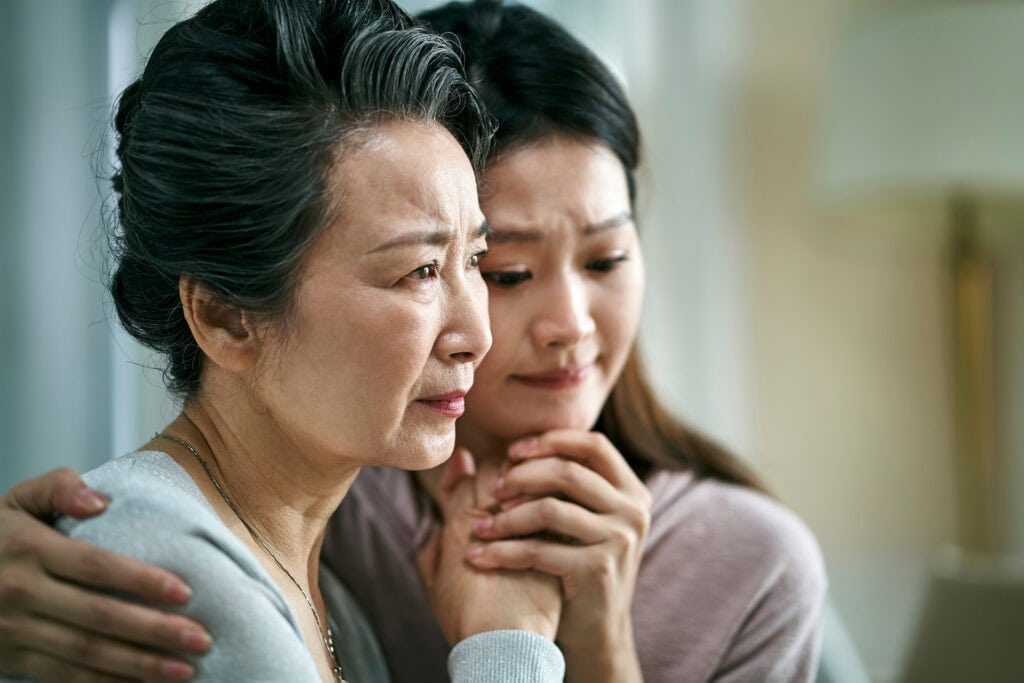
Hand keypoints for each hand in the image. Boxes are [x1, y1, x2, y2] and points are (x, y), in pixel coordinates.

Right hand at [0, 468, 209, 682]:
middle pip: (99, 615)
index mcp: (30, 549)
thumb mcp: (18, 500)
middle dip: (154, 630)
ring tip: (184, 669)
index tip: (185, 592)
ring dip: (138, 665)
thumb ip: (58, 487)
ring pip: (86, 652)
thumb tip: (98, 501)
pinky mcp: (12, 659)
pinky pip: (64, 676)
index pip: (96, 567)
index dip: (141, 581)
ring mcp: (14, 631)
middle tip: (200, 638)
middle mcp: (21, 592)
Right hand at [416, 449, 561, 643]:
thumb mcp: (434, 584)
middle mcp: (488, 515)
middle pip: (498, 470)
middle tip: (516, 470)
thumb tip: (436, 529)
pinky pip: (557, 502)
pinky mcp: (552, 537)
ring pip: (529, 480)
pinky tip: (561, 502)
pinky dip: (557, 497)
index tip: (477, 464)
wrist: (502, 643)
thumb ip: (431, 550)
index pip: (467, 476)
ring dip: (534, 477)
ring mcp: (522, 524)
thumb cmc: (464, 619)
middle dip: (507, 467)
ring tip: (539, 483)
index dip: (473, 468)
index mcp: (456, 522)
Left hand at [465, 431, 650, 682]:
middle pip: (569, 472)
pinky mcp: (598, 569)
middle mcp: (633, 510)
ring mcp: (619, 539)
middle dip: (522, 476)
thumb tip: (500, 450)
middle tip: (492, 490)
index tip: (512, 452)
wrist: (596, 631)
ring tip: (478, 526)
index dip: (550, 441)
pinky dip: (502, 551)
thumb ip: (558, 485)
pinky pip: (539, 550)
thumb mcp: (579, 520)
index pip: (593, 445)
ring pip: (549, 509)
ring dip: (506, 517)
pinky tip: (479, 556)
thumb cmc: (577, 566)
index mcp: (632, 490)